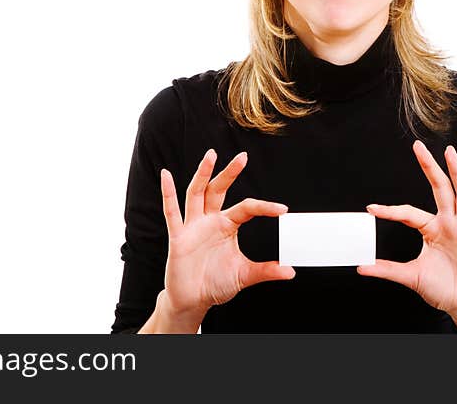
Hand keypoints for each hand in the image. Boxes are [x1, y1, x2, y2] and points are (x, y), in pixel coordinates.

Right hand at [159, 148, 294, 319]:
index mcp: (227, 226)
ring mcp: (193, 227)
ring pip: (197, 194)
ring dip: (203, 174)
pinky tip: (165, 174)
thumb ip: (265, 271)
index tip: (283, 209)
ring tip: (211, 155)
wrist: (192, 300)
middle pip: (219, 191)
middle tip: (243, 156)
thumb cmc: (215, 284)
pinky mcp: (178, 237)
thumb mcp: (244, 276)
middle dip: (230, 173)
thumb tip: (290, 272)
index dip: (264, 207)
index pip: (247, 208)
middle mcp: (209, 221)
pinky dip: (168, 193)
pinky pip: (172, 212)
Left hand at [357, 140, 456, 323]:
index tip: (371, 208)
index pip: (409, 212)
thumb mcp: (411, 278)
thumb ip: (388, 270)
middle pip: (440, 189)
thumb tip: (361, 267)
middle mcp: (449, 224)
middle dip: (429, 167)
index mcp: (431, 230)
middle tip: (417, 146)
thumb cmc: (442, 289)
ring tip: (449, 152)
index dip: (391, 210)